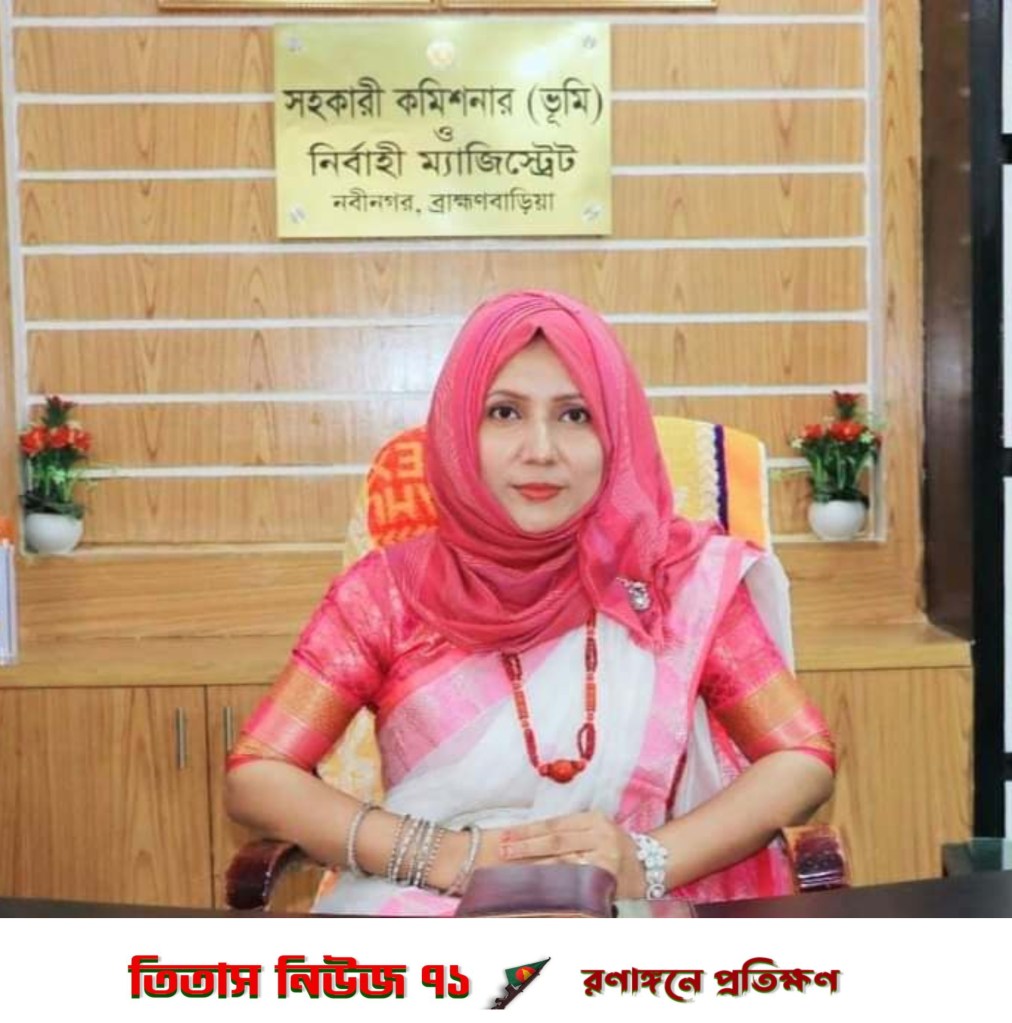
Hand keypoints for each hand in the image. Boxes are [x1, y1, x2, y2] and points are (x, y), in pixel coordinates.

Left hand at [498, 811, 645, 897]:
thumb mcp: (595, 829)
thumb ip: (567, 832)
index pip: (554, 824)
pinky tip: (537, 889)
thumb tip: (526, 837)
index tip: (506, 835)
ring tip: (511, 870)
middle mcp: (601, 836)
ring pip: (563, 863)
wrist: (650, 867)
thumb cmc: (614, 847)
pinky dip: (554, 886)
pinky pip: (574, 883)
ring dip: (534, 868)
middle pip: (555, 841)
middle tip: (502, 850)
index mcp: (594, 819)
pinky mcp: (606, 881)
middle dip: (526, 846)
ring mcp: (605, 859)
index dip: (528, 830)